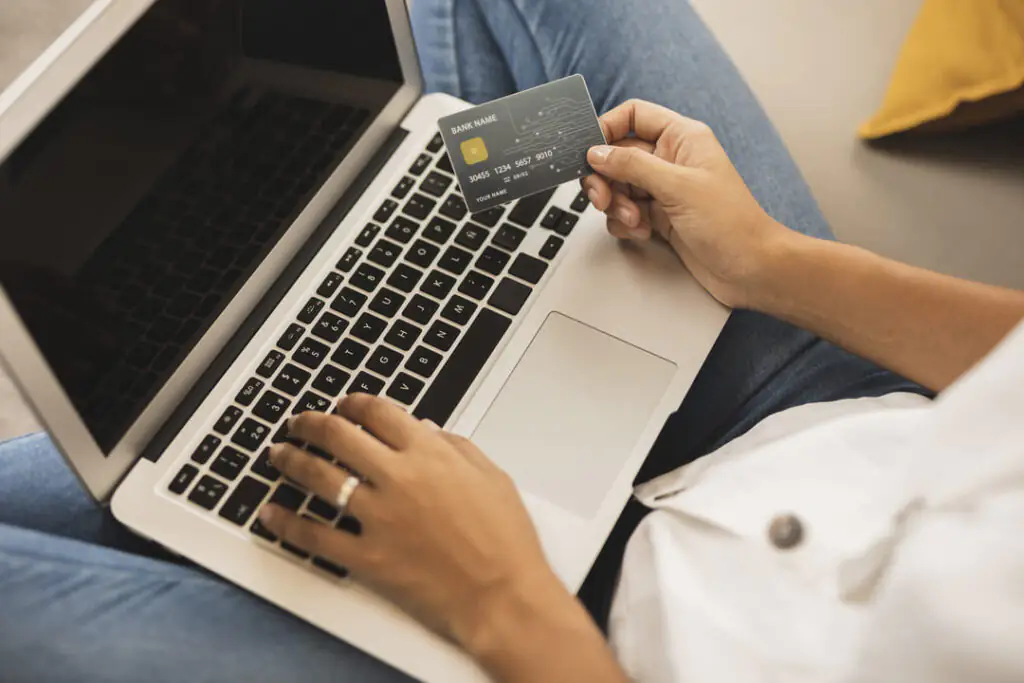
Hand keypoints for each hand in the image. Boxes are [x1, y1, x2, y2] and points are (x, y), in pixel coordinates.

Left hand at [258, 395, 569, 650]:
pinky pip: (316, 537)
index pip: (379, 412)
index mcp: (430, 454)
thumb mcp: (492, 477)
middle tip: (300, 423)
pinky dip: (288, 523)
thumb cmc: (506, 541)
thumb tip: (428, 431)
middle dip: (312, 423)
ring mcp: (378, 517)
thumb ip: (456, 447)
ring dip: (292, 461)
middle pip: (339, 436)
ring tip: (278, 454)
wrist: (503, 596)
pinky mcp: (367, 557)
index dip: (354, 403)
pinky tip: (272, 513)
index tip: (344, 404)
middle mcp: (398, 478)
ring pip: (319, 477)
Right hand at [582, 99, 800, 309]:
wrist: (749, 269)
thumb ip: (633, 166)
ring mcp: (663, 189)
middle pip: (618, 155)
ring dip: (616, 205)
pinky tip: (643, 233)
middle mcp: (670, 160)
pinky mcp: (658, 217)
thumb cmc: (730, 223)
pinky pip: (624, 212)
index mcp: (682, 138)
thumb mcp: (678, 187)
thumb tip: (596, 152)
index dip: (608, 128)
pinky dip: (625, 223)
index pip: (634, 115)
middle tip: (602, 199)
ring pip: (618, 186)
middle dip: (606, 178)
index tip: (590, 152)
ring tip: (636, 222)